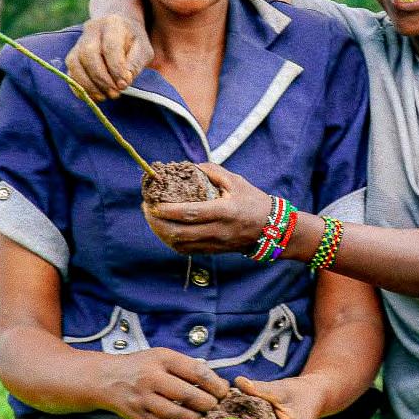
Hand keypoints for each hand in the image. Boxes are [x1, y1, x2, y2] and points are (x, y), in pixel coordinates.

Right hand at [65, 14, 153, 100]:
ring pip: (75, 63)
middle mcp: (92, 30)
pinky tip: (93, 96)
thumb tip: (123, 82)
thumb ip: (134, 64)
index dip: (116, 69)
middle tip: (114, 93)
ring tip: (104, 96)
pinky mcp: (73, 55)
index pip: (110, 47)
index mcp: (112, 24)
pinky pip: (70, 71)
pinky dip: (79, 87)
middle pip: (88, 54)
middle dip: (101, 78)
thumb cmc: (133, 42)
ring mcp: (79, 42)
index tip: (124, 85)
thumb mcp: (143, 50)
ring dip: (88, 85)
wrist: (119, 29)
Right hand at [98, 348, 229, 418]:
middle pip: (189, 395)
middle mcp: (152, 377)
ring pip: (177, 415)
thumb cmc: (141, 366)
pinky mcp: (138, 416)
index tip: (224, 392)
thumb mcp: (162, 356)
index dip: (215, 384)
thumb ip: (186, 367)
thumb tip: (218, 384)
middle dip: (208, 405)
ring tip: (202, 418)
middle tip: (215, 408)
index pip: (196, 372)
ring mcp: (144, 398)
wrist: (107, 378)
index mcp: (162, 358)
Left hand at [142, 163, 270, 254]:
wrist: (271, 229)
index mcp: (225, 212)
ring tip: (152, 219)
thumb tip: (188, 167)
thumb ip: (212, 172)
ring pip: (181, 245)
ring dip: (162, 233)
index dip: (169, 210)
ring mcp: (215, 244)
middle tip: (147, 209)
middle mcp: (218, 231)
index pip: (191, 213)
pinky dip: (171, 241)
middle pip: (181, 232)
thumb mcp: (236, 181)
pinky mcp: (213, 251)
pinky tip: (164, 230)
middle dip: (158, 223)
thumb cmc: (253, 201)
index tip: (153, 203)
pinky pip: (187, 250)